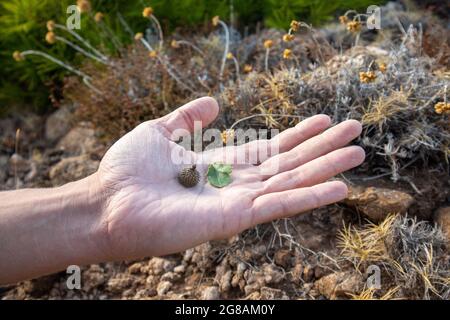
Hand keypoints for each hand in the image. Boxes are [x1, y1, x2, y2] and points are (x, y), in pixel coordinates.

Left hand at [96, 97, 364, 260]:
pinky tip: (339, 186)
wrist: (106, 202)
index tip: (323, 121)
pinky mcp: (235, 218)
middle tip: (355, 132)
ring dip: (326, 168)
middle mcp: (234, 184)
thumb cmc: (127, 170)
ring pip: (292, 181)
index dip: (298, 136)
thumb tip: (214, 102)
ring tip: (358, 153)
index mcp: (220, 164)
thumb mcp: (160, 131)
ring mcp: (237, 202)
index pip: (269, 149)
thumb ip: (188, 117)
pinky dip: (310, 196)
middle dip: (322, 149)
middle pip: (288, 164)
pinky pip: (279, 205)